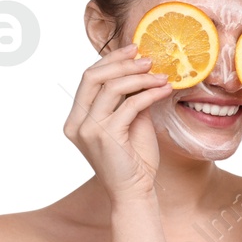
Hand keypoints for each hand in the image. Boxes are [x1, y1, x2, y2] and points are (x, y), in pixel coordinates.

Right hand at [63, 43, 173, 202]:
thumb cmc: (134, 159)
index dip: (111, 60)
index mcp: (77, 118)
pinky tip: (164, 91)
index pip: (89, 78)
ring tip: (162, 76)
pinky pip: (129, 105)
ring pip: (112, 88)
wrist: (135, 191)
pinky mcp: (105, 136)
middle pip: (93, 77)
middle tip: (148, 59)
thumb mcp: (130, 122)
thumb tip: (143, 70)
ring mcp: (88, 129)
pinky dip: (149, 94)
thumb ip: (130, 98)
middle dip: (122, 63)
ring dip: (140, 78)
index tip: (134, 49)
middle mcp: (77, 122)